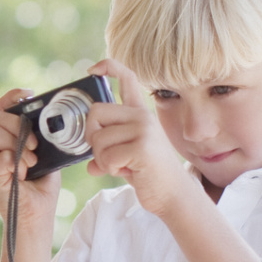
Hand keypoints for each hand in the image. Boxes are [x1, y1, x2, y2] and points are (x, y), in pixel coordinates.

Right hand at [0, 88, 59, 232]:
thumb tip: (47, 118)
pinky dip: (15, 163)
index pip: (3, 108)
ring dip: (18, 145)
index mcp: (6, 136)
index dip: (13, 97)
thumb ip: (41, 136)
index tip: (29, 96)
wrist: (36, 215)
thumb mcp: (46, 154)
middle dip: (19, 126)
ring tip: (30, 163)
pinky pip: (0, 156)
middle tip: (35, 146)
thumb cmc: (41, 186)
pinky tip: (22, 174)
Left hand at [83, 60, 198, 217]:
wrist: (172, 194)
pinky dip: (109, 169)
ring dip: (102, 158)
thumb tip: (89, 165)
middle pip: (95, 112)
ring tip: (121, 165)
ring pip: (98, 138)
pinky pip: (106, 157)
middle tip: (106, 153)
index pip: (127, 76)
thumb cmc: (148, 174)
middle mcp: (142, 116)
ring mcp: (143, 129)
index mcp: (139, 112)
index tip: (92, 70)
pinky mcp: (141, 147)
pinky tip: (126, 171)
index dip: (107, 67)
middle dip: (92, 136)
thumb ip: (108, 151)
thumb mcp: (126, 156)